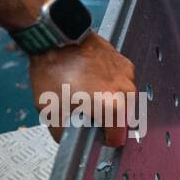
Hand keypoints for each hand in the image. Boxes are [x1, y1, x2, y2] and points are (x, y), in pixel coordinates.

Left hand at [28, 32, 135, 146]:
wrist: (56, 37)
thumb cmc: (54, 71)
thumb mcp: (51, 111)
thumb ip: (65, 134)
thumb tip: (72, 141)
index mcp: (113, 108)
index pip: (117, 138)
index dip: (102, 138)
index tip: (92, 132)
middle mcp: (126, 94)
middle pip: (121, 120)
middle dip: (105, 119)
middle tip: (85, 109)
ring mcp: (128, 77)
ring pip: (122, 101)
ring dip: (108, 100)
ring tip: (87, 90)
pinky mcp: (125, 63)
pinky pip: (120, 83)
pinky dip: (108, 84)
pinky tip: (91, 77)